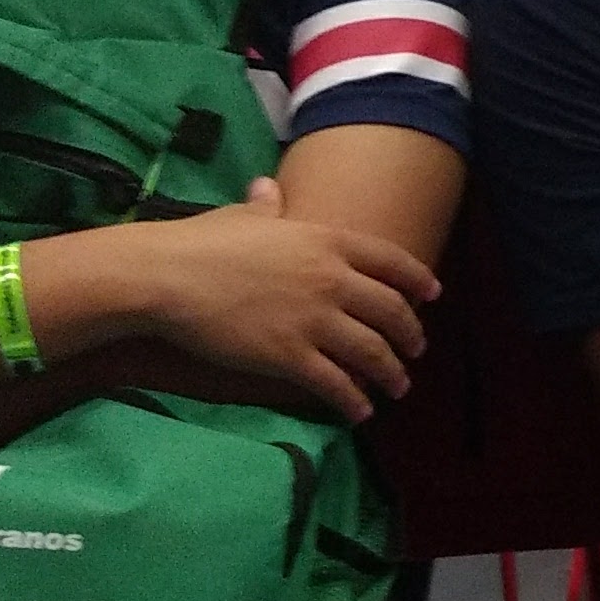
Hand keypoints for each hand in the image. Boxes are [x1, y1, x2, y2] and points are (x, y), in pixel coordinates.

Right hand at [93, 178, 435, 419]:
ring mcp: (314, 320)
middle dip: (410, 335)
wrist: (167, 276)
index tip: (432, 296)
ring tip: (398, 386)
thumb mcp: (242, 216)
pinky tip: (360, 412)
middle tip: (416, 350)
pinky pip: (335, 383)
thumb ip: (267, 207)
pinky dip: (353, 400)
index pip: (392, 261)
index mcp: (328, 241)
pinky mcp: (289, 356)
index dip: (418, 280)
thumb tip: (267, 188)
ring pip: (371, 352)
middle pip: (391, 311)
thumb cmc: (200, 242)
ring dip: (391, 373)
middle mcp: (332, 280)